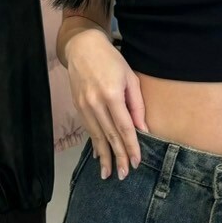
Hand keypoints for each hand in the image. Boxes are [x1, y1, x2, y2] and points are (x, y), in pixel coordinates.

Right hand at [65, 29, 148, 180]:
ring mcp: (84, 106)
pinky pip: (88, 129)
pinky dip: (94, 143)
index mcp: (111, 95)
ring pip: (96, 136)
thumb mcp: (130, 78)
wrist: (82, 48)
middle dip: (117, 157)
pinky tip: (98, 155)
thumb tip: (143, 129)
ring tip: (108, 173)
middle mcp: (95, 103)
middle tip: (123, 174)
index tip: (136, 162)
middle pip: (109, 136)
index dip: (131, 146)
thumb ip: (137, 105)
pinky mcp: (77, 106)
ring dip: (103, 156)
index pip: (124, 128)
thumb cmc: (111, 60)